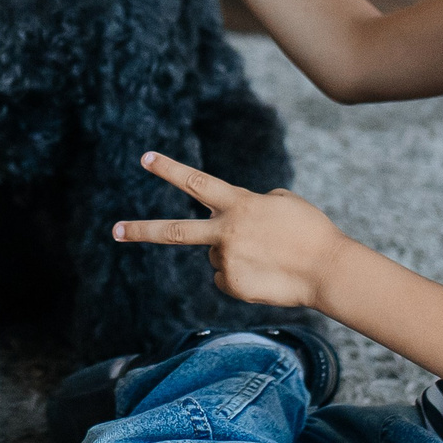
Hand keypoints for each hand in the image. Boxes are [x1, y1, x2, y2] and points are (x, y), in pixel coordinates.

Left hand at [111, 150, 345, 308]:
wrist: (327, 269)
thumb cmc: (310, 231)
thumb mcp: (281, 203)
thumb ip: (250, 205)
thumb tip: (233, 223)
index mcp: (238, 203)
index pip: (196, 182)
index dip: (169, 169)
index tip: (145, 158)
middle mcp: (225, 231)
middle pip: (174, 232)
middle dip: (141, 230)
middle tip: (115, 230)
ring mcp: (225, 260)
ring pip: (215, 256)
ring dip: (234, 255)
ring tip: (267, 256)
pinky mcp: (230, 285)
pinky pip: (226, 278)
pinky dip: (241, 276)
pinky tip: (265, 274)